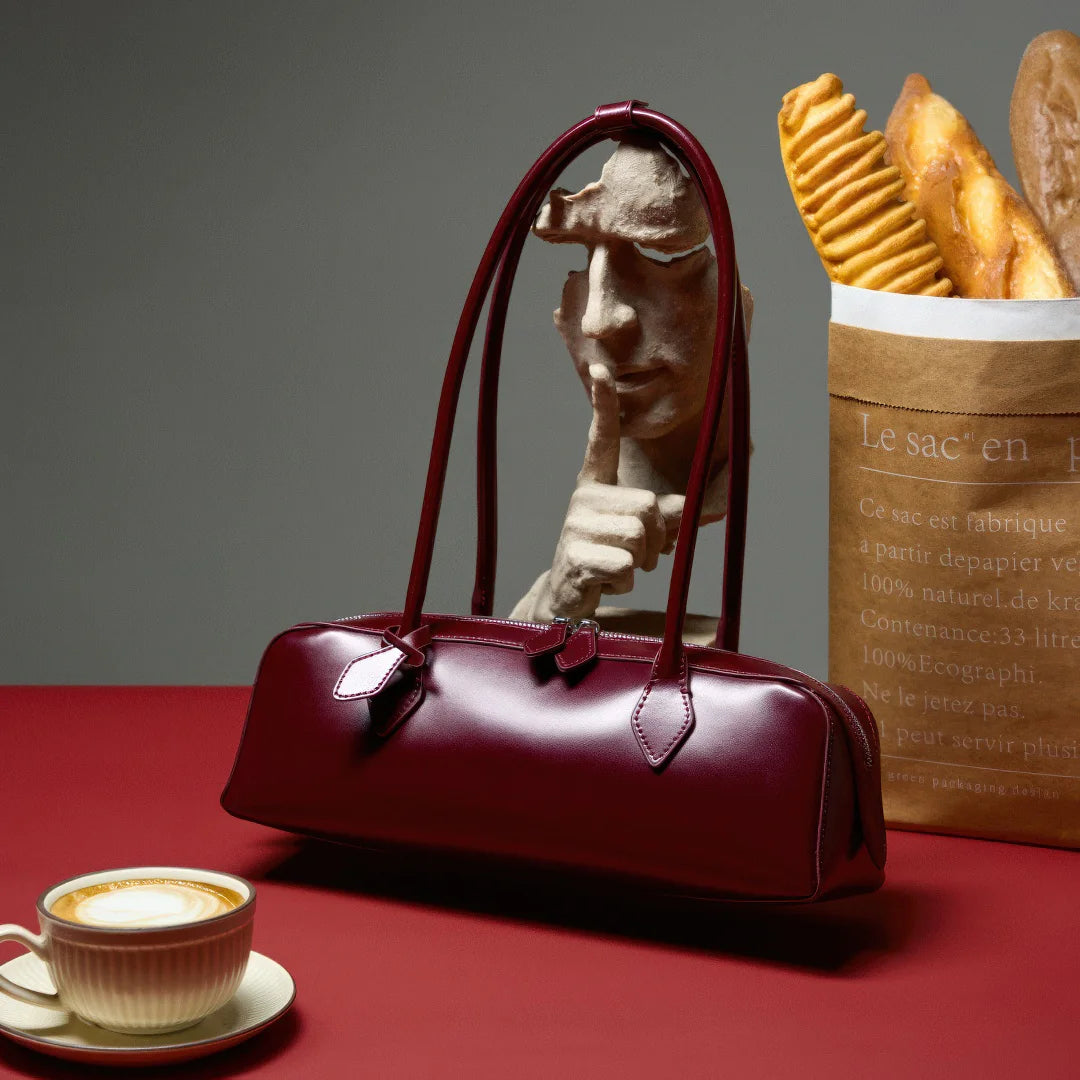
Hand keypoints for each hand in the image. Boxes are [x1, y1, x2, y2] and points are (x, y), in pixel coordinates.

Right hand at [523, 364, 683, 620]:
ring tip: (619, 565)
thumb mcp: (638, 531)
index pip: (601, 438)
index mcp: (596, 484)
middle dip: (656, 538)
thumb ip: (664, 514)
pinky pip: (626, 563)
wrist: (567, 597)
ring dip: (642, 561)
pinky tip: (606, 579)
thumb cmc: (608, 557)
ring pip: (641, 534)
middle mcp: (583, 498)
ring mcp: (575, 526)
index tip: (600, 370)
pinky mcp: (574, 555)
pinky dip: (626, 579)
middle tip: (635, 553)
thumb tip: (685, 509)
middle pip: (649, 505)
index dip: (603, 405)